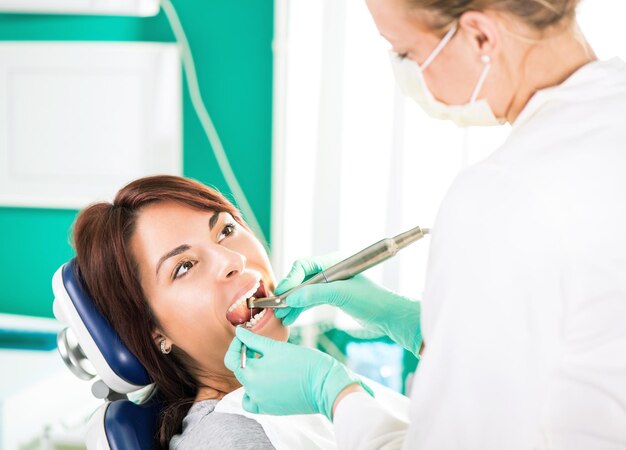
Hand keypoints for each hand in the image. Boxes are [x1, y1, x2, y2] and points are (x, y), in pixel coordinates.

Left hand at [224, 327, 372, 419]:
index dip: (236, 345)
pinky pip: (253, 402)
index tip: (244, 337)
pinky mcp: (270, 409)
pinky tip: (266, 382)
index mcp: (253, 373)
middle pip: (239, 371)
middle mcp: (253, 390)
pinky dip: (254, 393)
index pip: (232, 358)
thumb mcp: (278, 347)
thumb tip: (239, 332)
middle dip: (245, 356)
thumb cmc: (305, 363)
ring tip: (265, 362)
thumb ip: (254, 341)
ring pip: (246, 385)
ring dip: (251, 373)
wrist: (326, 386)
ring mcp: (261, 401)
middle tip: (256, 346)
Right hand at [275, 256, 422, 355]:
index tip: (281, 294)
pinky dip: (300, 309)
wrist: (390, 316)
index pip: (304, 265)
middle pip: (301, 278)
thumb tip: (291, 297)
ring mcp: (331, 285)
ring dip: (292, 303)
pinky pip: (311, 300)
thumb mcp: (342, 294)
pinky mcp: (334, 297)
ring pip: (305, 291)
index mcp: (334, 262)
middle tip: (275, 307)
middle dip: (288, 293)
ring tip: (280, 316)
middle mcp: (330, 270)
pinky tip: (290, 318)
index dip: (290, 279)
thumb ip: (316, 294)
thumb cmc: (372, 300)